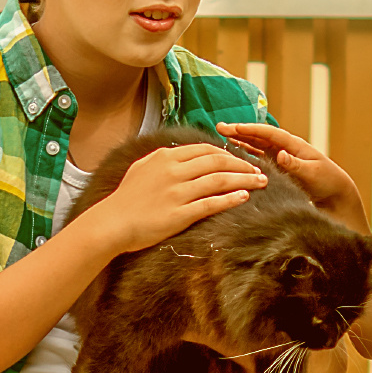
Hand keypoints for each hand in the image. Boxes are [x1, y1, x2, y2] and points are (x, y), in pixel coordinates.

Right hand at [73, 143, 265, 253]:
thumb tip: (180, 153)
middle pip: (217, 162)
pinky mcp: (180, 214)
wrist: (111, 223)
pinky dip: (230, 199)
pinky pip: (211, 203)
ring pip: (219, 181)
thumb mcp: (142, 168)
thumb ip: (163, 158)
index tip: (240, 159)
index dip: (227, 153)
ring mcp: (178, 193)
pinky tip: (244, 198)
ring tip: (260, 182)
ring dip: (244, 180)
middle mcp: (174, 171)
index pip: (205, 149)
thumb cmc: (125, 198)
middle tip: (258, 170)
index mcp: (166, 157)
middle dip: (242, 164)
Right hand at [218, 121, 366, 226]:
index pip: (268, 134)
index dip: (250, 130)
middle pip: (258, 137)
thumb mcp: (313, 173)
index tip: (233, 127)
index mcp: (293, 146)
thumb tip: (280, 154)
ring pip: (255, 147)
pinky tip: (232, 156)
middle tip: (219, 127)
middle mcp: (284, 149)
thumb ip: (296, 165)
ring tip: (221, 138)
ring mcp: (279, 159)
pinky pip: (257, 160)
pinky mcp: (277, 170)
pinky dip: (245, 156)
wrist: (335, 196)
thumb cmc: (328, 182)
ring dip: (239, 142)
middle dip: (239, 132)